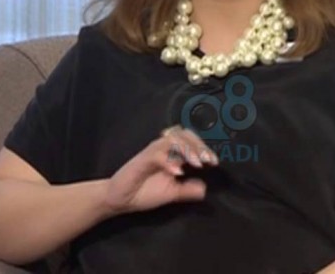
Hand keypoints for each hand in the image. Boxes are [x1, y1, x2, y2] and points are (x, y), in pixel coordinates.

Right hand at [104, 126, 218, 214]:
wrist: (119, 200)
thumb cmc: (143, 193)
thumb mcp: (171, 194)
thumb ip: (186, 190)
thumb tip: (204, 189)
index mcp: (170, 154)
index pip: (190, 140)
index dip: (204, 148)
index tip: (214, 162)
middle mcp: (162, 149)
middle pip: (183, 134)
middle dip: (198, 145)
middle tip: (208, 160)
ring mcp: (151, 153)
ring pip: (171, 140)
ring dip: (187, 150)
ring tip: (197, 164)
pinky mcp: (141, 160)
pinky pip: (156, 154)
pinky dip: (168, 161)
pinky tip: (177, 172)